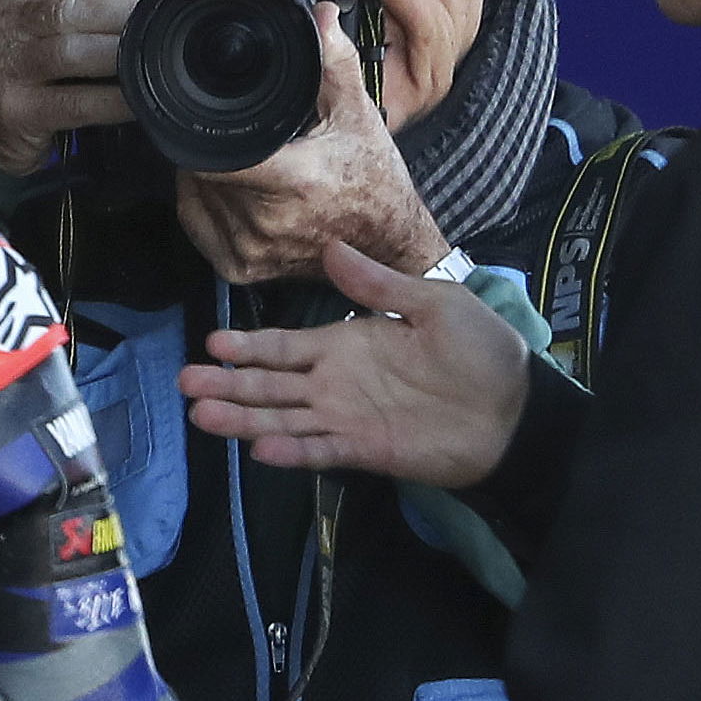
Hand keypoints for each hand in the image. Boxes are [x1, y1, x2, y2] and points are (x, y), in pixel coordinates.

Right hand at [0, 0, 140, 176]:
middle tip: (157, 14)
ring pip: (71, 53)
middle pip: (64, 8)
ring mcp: (6, 71)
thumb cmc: (5, 63)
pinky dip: (114, 100)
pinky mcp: (19, 113)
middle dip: (119, 10)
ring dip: (120, 52)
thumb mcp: (15, 17)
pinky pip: (76, 103)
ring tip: (154, 52)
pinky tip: (138, 98)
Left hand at [171, 4, 448, 283]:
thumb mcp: (358, 113)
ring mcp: (252, 250)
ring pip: (198, 196)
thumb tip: (319, 15)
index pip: (215, 155)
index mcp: (293, 182)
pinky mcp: (242, 270)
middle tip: (241, 135)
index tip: (208, 113)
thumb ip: (333, 60)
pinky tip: (233, 190)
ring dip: (208, 176)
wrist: (387, 243)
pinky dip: (205, 204)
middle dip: (214, 146)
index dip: (203, 130)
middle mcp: (268, 222)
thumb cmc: (374, 181)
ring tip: (245, 163)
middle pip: (203, 169)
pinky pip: (198, 225)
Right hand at [179, 242, 528, 485]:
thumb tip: (331, 247)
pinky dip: (291, 452)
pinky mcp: (366, 451)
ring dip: (243, 419)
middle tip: (184, 383)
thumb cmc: (480, 352)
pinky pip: (319, 451)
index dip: (248, 345)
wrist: (515, 409)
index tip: (210, 342)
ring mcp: (347, 419)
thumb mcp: (432, 304)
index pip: (284, 346)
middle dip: (228, 384)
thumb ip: (377, 285)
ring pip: (283, 419)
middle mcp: (336, 383)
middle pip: (270, 385)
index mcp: (347, 344)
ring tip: (202, 416)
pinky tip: (259, 449)